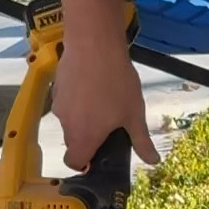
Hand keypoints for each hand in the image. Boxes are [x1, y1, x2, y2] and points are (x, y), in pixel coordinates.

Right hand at [52, 28, 158, 171]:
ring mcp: (58, 104)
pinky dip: (77, 98)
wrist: (94, 44)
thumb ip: (141, 141)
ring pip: (70, 119)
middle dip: (89, 136)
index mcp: (84, 137)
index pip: (75, 163)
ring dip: (83, 115)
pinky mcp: (56, 86)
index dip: (86, 164)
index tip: (100, 154)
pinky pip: (66, 101)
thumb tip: (153, 161)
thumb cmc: (116, 82)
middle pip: (74, 141)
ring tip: (103, 98)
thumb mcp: (134, 114)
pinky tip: (93, 83)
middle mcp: (66, 125)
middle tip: (109, 122)